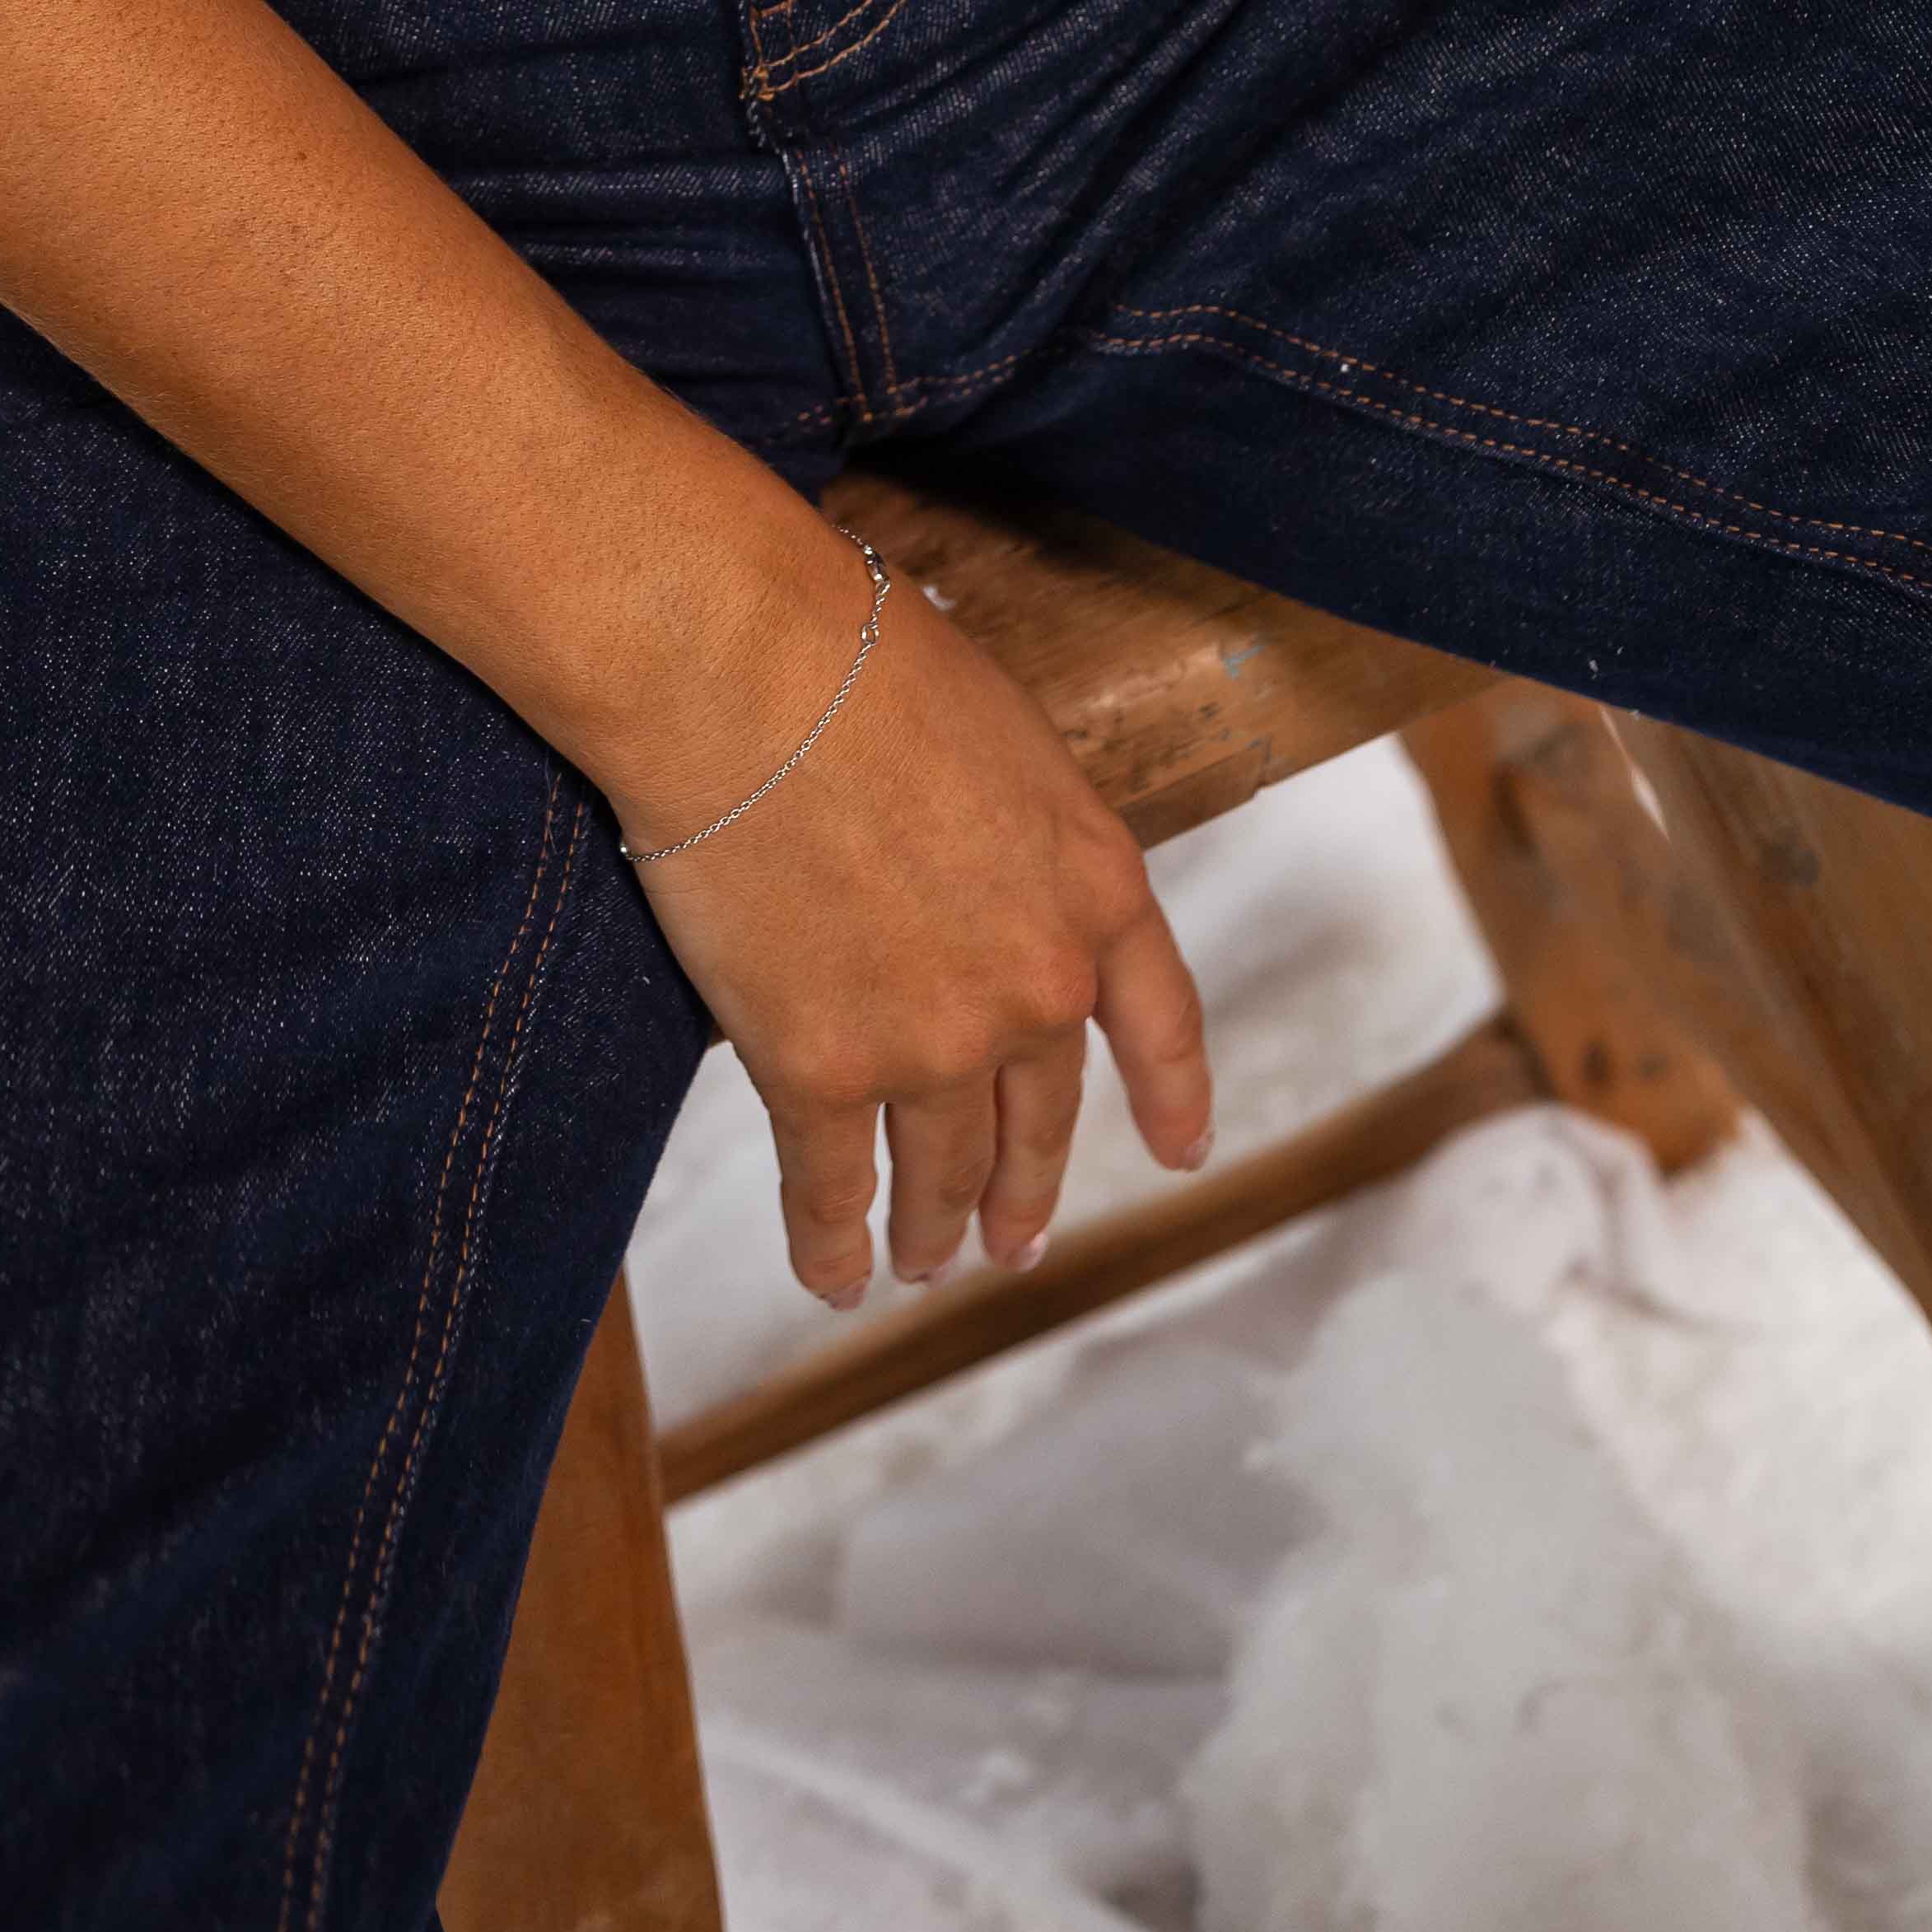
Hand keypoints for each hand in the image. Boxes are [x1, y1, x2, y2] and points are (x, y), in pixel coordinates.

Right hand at [615, 540, 1213, 1306]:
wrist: (749, 672)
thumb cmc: (858, 657)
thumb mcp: (996, 737)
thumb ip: (1010, 836)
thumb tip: (975, 871)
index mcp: (1095, 887)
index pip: (1159, 1019)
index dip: (1171, 1094)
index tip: (1182, 1153)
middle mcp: (1037, 986)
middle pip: (1040, 1118)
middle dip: (1025, 1190)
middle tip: (1012, 1242)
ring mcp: (931, 1042)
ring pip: (940, 1169)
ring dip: (933, 1228)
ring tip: (921, 1263)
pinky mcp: (819, 1071)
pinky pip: (830, 1185)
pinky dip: (830, 1242)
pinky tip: (832, 1274)